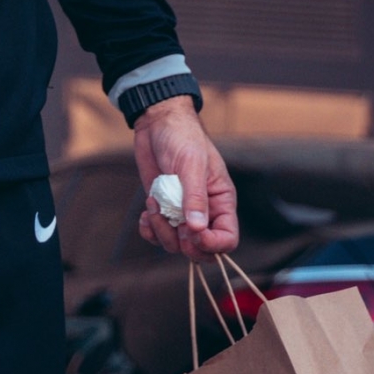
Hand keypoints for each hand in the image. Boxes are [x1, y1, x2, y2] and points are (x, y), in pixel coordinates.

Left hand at [133, 97, 238, 260]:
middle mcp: (204, 212)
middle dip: (184, 243)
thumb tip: (197, 229)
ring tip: (153, 204)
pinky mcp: (163, 209)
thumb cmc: (182, 137)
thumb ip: (195, 198)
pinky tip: (145, 212)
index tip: (192, 233)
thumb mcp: (191, 165)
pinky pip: (157, 234)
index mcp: (221, 201)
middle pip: (201, 249)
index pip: (227, 238)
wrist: (157, 123)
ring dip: (161, 231)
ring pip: (176, 244)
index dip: (212, 244)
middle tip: (169, 220)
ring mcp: (181, 212)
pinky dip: (149, 230)